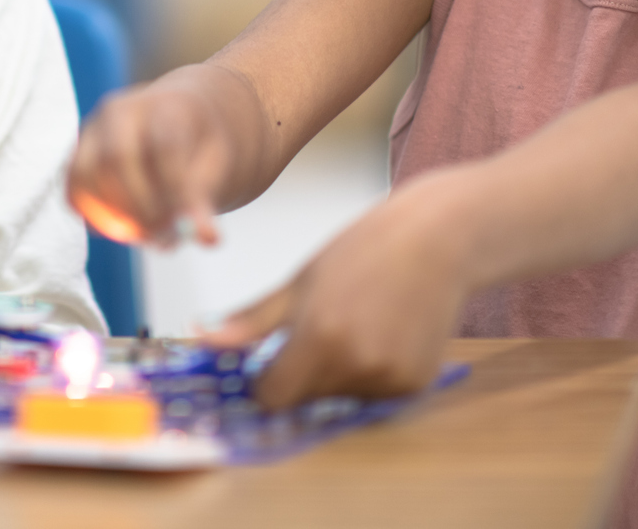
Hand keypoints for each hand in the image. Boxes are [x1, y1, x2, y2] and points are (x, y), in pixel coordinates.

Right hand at [66, 72, 242, 248]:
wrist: (176, 120)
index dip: (175, 189)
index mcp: (164, 105)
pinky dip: (95, 219)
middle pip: (115, 158)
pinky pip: (74, 191)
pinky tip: (125, 230)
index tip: (193, 224)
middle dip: (140, 207)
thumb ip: (204, 199)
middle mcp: (120, 111)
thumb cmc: (197, 144)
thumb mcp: (216, 165)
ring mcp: (92, 132)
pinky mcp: (78, 156)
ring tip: (148, 233)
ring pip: (85, 175)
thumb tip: (207, 240)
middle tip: (164, 234)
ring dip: (114, 216)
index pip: (163, 145)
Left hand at [209, 191, 470, 409]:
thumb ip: (251, 320)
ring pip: (341, 398)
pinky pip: (376, 395)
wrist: (436, 239)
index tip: (270, 360)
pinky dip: (372, 375)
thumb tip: (202, 339)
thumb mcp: (299, 281)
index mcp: (317, 338)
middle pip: (306, 398)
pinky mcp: (416, 384)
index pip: (273, 396)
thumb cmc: (361, 250)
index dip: (265, 381)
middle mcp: (355, 366)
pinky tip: (384, 333)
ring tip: (358, 323)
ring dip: (338, 375)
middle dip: (302, 373)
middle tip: (321, 327)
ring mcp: (389, 379)